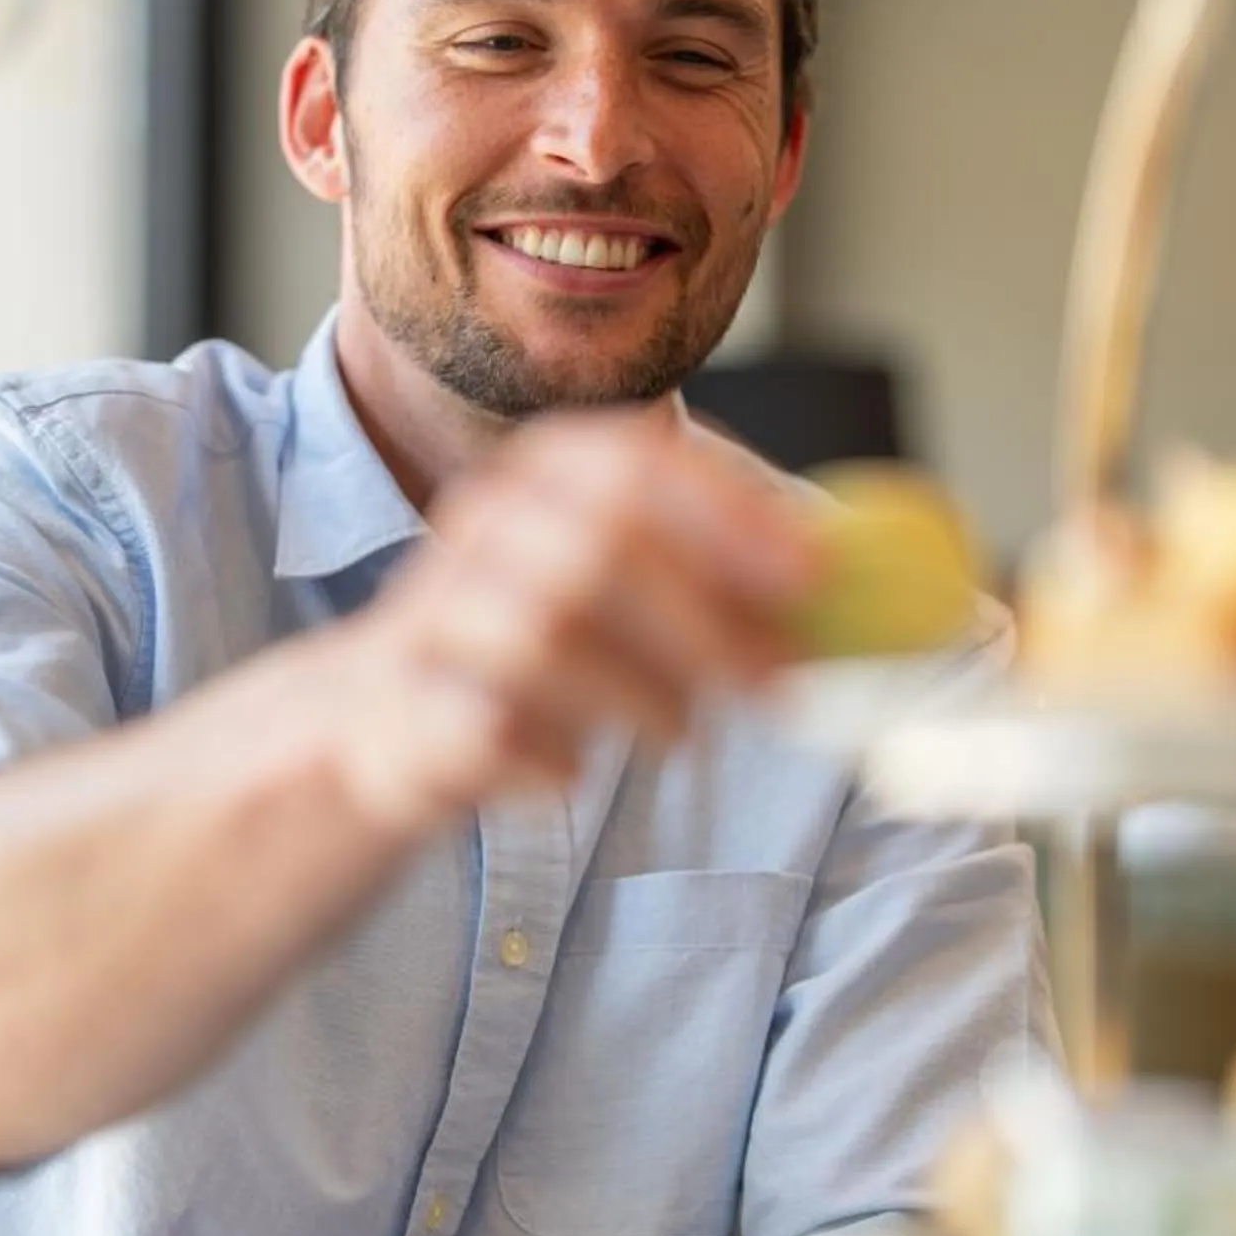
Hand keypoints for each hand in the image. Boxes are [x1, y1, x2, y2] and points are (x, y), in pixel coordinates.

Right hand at [333, 410, 820, 835]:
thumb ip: (727, 578)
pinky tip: (572, 771)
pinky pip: (487, 734)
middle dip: (704, 623)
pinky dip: (553, 761)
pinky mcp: (400, 715)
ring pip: (541, 638)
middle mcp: (476, 530)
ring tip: (677, 732)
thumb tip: (852, 585)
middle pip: (594, 550)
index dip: (728, 515)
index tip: (812, 574)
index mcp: (540, 477)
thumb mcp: (629, 591)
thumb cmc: (539, 652)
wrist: (383, 723)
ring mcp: (429, 620)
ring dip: (638, 696)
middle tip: (775, 687)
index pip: (630, 465)